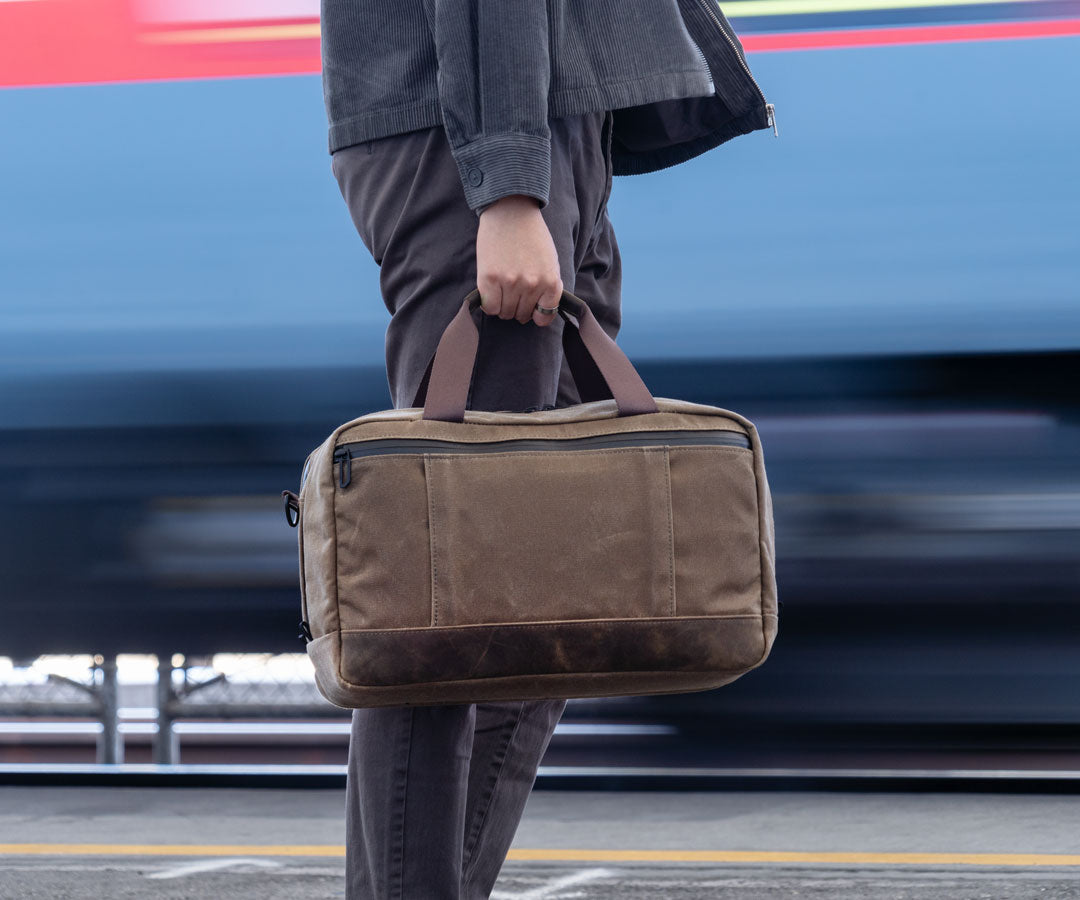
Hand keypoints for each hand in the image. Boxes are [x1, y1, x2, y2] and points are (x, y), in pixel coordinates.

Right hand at [476, 195, 562, 326]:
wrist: (511, 211)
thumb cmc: (532, 236)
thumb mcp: (550, 262)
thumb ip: (548, 287)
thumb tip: (539, 312)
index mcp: (551, 281)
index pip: (544, 316)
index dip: (536, 314)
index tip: (531, 308)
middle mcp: (532, 285)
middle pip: (522, 315)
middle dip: (517, 308)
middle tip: (513, 293)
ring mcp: (511, 282)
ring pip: (505, 313)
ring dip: (503, 306)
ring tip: (502, 289)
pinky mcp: (490, 279)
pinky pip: (490, 308)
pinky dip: (490, 304)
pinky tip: (491, 291)